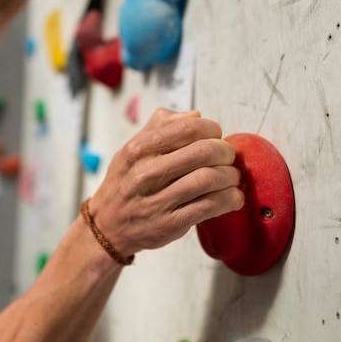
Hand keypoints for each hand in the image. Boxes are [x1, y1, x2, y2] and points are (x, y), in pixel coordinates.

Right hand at [88, 108, 243, 256]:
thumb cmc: (125, 184)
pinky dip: (230, 199)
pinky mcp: (170, 224)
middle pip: (203, 152)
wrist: (108, 226)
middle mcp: (145, 174)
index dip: (211, 129)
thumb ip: (160, 127)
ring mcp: (158, 201)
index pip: (187, 128)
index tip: (215, 135)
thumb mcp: (131, 150)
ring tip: (231, 177)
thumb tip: (195, 115)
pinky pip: (210, 206)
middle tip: (228, 157)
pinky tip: (232, 197)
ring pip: (210, 179)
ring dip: (230, 176)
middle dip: (225, 152)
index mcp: (138, 150)